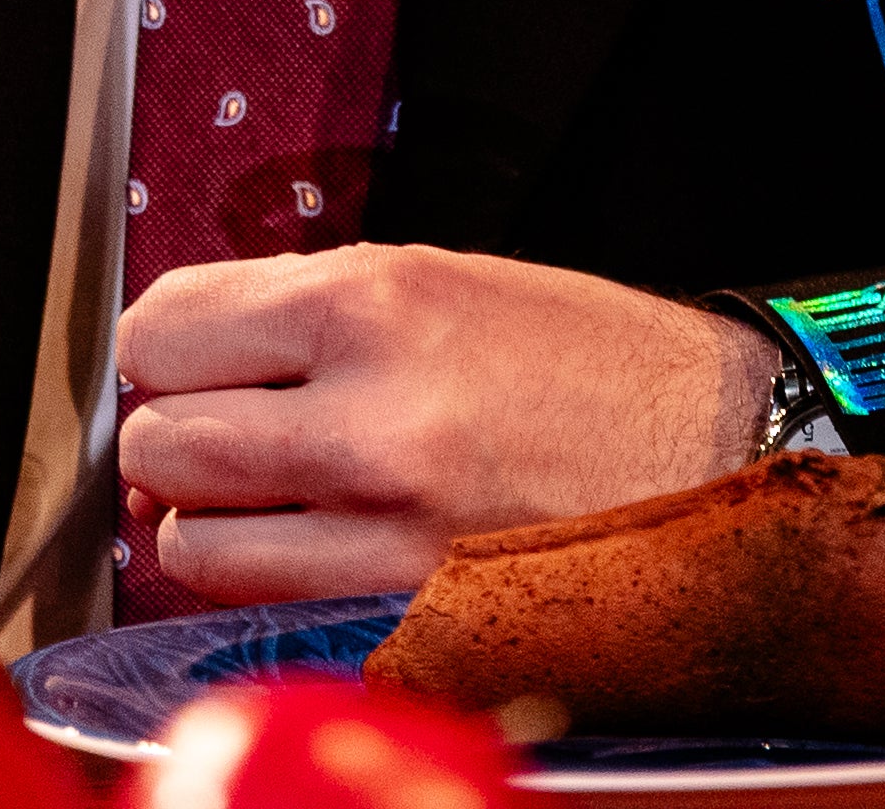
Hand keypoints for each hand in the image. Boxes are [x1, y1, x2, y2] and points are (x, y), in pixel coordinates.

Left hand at [113, 245, 773, 602]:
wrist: (723, 442)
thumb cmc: (592, 359)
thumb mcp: (450, 278)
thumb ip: (312, 312)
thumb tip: (189, 362)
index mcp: (375, 300)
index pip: (165, 328)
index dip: (164, 347)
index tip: (187, 358)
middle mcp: (369, 411)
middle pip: (161, 439)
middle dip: (177, 435)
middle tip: (227, 427)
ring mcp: (387, 523)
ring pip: (193, 541)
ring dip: (210, 520)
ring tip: (266, 495)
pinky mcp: (410, 606)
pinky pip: (265, 607)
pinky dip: (263, 583)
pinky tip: (307, 546)